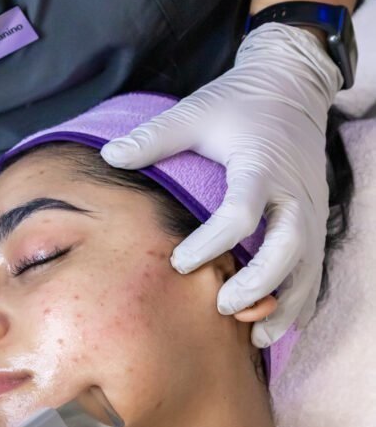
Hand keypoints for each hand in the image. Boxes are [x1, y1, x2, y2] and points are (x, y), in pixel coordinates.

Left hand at [100, 22, 342, 347]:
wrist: (294, 88)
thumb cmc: (239, 104)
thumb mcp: (195, 112)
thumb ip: (154, 138)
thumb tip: (108, 156)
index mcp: (261, 165)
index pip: (242, 212)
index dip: (211, 242)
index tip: (178, 262)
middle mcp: (293, 193)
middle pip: (288, 247)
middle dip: (257, 283)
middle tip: (220, 306)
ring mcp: (311, 211)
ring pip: (309, 269)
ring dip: (286, 306)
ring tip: (257, 338)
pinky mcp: (318, 224)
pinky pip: (316, 272)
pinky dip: (301, 303)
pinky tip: (276, 327)